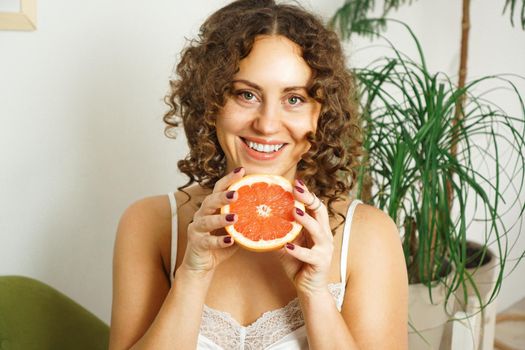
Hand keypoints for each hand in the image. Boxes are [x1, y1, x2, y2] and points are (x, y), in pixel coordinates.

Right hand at [179, 167, 243, 276]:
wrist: (200, 265)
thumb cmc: (219, 244)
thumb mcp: (234, 230)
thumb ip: (246, 220)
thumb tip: (271, 212)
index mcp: (211, 207)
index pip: (218, 188)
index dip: (228, 179)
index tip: (241, 170)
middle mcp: (201, 214)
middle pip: (209, 201)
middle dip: (222, 197)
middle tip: (235, 194)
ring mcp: (196, 229)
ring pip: (206, 220)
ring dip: (220, 218)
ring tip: (234, 217)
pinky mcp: (196, 243)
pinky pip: (207, 241)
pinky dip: (219, 241)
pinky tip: (230, 240)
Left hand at [279, 179, 333, 294]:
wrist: (309, 290)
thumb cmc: (298, 265)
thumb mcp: (288, 244)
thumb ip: (280, 231)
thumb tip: (261, 217)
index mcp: (318, 229)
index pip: (316, 206)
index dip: (307, 194)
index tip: (296, 182)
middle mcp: (325, 236)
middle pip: (320, 212)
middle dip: (308, 199)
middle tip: (296, 189)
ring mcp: (324, 249)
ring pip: (318, 231)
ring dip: (306, 220)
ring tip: (294, 212)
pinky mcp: (320, 263)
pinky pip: (309, 255)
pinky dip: (298, 250)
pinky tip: (287, 245)